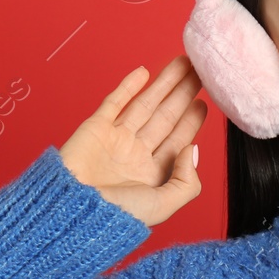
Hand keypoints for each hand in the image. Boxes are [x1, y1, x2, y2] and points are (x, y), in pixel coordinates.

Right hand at [59, 55, 208, 226]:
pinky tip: (144, 72)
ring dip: (164, 83)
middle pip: (165, 117)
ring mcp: (115, 139)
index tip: (205, 101)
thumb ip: (186, 181)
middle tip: (200, 71)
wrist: (73, 211)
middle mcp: (135, 154)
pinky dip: (128, 87)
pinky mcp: (94, 128)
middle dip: (183, 94)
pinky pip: (114, 102)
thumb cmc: (116, 215)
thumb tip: (193, 149)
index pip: (177, 140)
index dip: (192, 121)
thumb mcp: (163, 205)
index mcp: (151, 174)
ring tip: (183, 63)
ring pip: (145, 104)